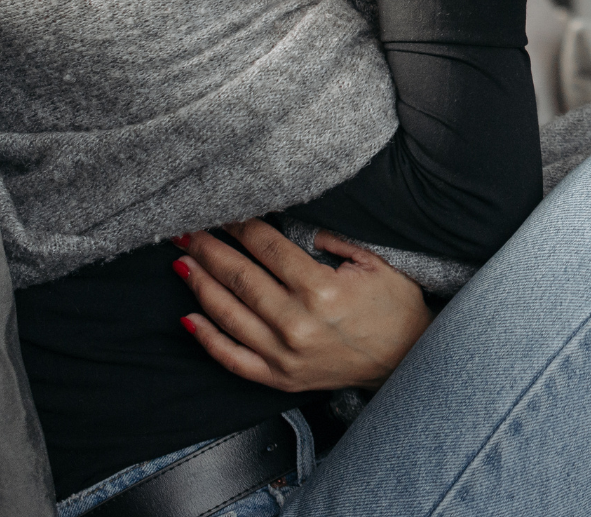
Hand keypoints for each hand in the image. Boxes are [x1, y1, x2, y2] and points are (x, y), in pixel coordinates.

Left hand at [173, 220, 433, 392]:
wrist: (408, 358)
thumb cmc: (395, 307)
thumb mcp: (376, 264)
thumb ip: (336, 241)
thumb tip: (298, 225)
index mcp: (322, 289)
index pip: (268, 249)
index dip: (242, 227)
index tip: (225, 212)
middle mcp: (297, 323)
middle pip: (240, 278)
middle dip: (209, 250)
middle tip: (187, 230)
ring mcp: (284, 355)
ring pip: (228, 315)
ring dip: (200, 285)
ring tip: (182, 261)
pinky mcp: (280, 378)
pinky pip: (233, 359)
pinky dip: (207, 339)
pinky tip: (188, 318)